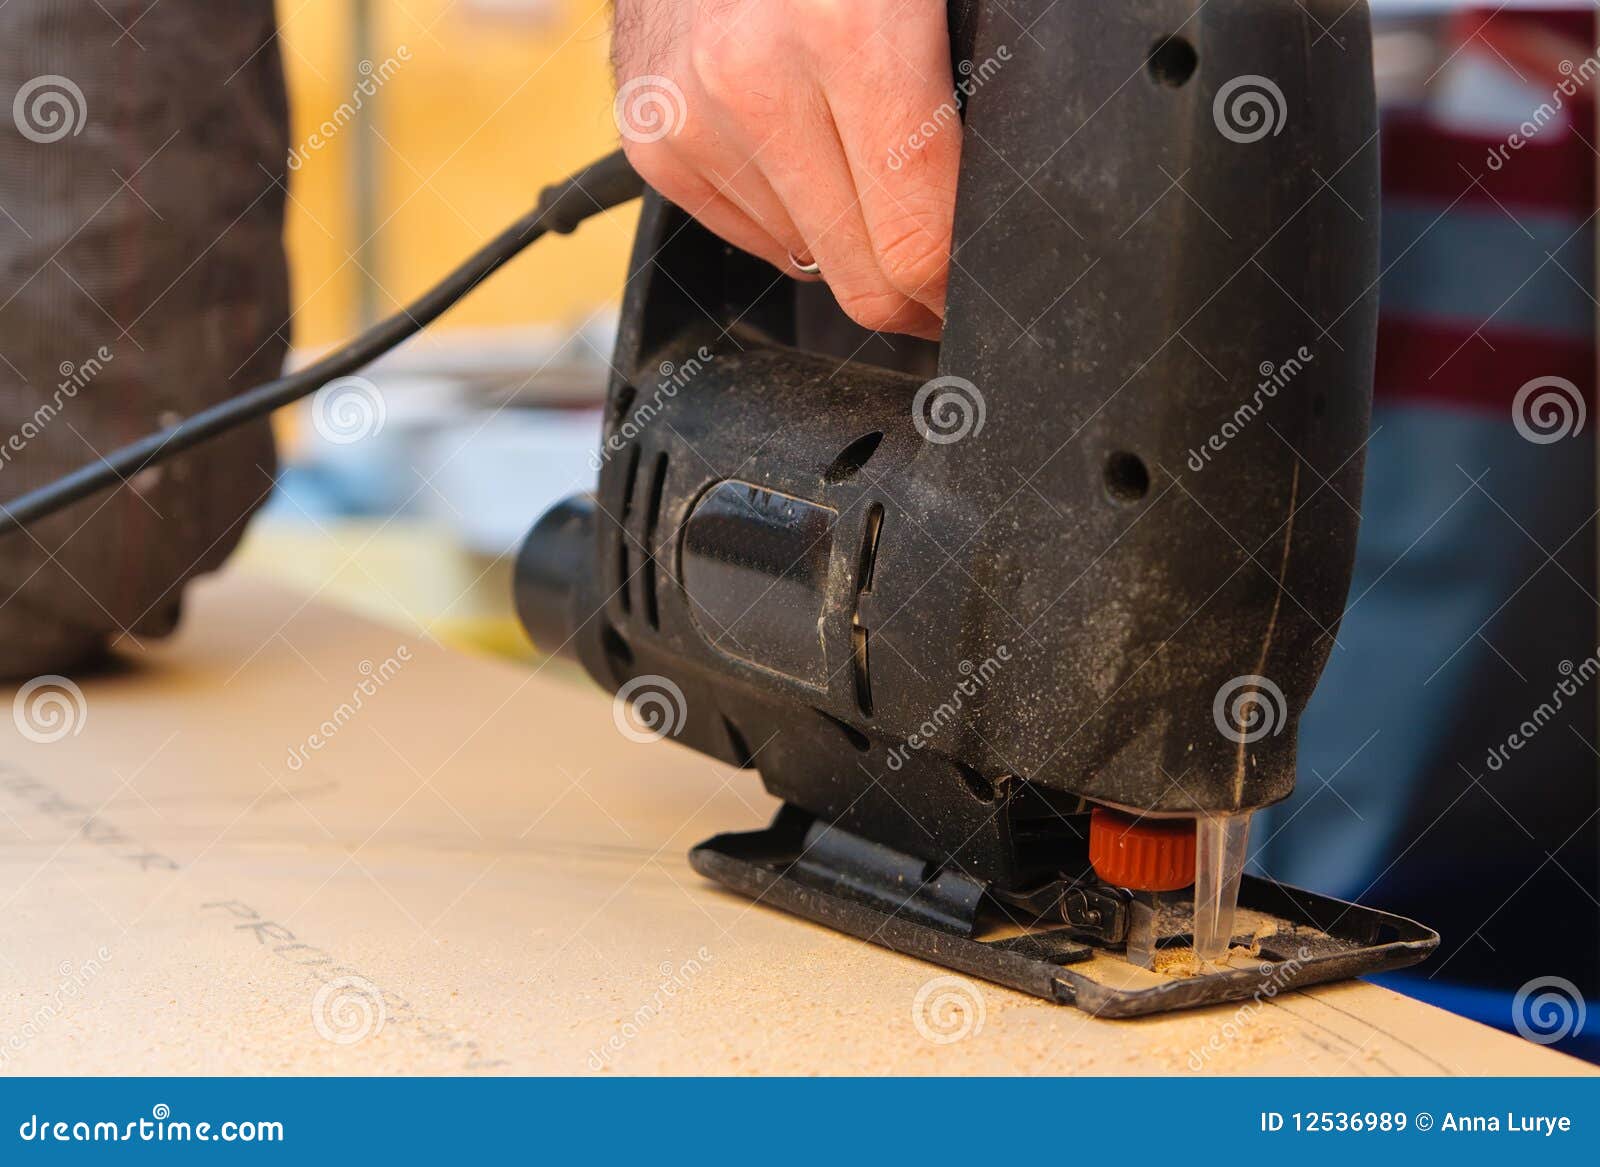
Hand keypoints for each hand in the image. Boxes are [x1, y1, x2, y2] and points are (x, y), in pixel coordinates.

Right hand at [611, 0, 959, 339]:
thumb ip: (974, 82)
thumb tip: (1006, 195)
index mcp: (849, 34)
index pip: (919, 240)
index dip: (959, 285)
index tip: (976, 287)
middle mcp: (755, 82)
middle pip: (860, 275)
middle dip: (915, 292)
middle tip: (943, 278)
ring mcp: (692, 117)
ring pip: (807, 262)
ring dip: (850, 242)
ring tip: (868, 174)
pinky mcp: (654, 140)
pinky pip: (751, 234)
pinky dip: (792, 215)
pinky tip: (808, 155)